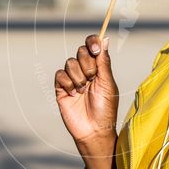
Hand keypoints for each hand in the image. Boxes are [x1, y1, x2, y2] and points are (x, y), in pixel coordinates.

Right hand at [54, 34, 118, 148]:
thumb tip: (104, 38)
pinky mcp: (61, 87)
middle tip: (92, 79)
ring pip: (70, 63)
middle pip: (81, 51)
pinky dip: (68, 83)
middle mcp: (85, 70)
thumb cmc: (105, 108)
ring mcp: (73, 78)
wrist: (93, 129)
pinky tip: (74, 95)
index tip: (95, 50)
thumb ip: (104, 61)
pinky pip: (60, 75)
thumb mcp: (107, 83)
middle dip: (87, 65)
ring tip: (83, 91)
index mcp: (99, 67)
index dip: (92, 42)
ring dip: (78, 77)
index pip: (93, 45)